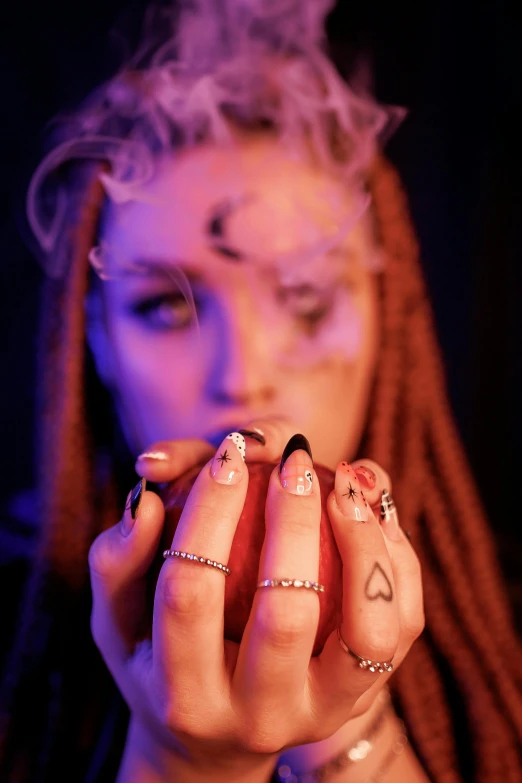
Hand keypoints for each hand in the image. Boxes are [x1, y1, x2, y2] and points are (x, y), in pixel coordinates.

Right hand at [88, 421, 423, 781]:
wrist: (220, 740)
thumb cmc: (159, 658)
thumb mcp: (118, 618)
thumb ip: (118, 560)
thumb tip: (150, 498)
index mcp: (183, 697)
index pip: (190, 592)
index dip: (207, 512)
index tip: (226, 453)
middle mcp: (259, 717)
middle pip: (285, 614)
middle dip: (291, 520)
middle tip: (291, 460)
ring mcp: (322, 712)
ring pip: (368, 631)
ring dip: (361, 541)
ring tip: (343, 480)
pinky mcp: (368, 694)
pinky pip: (402, 621)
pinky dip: (395, 556)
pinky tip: (369, 505)